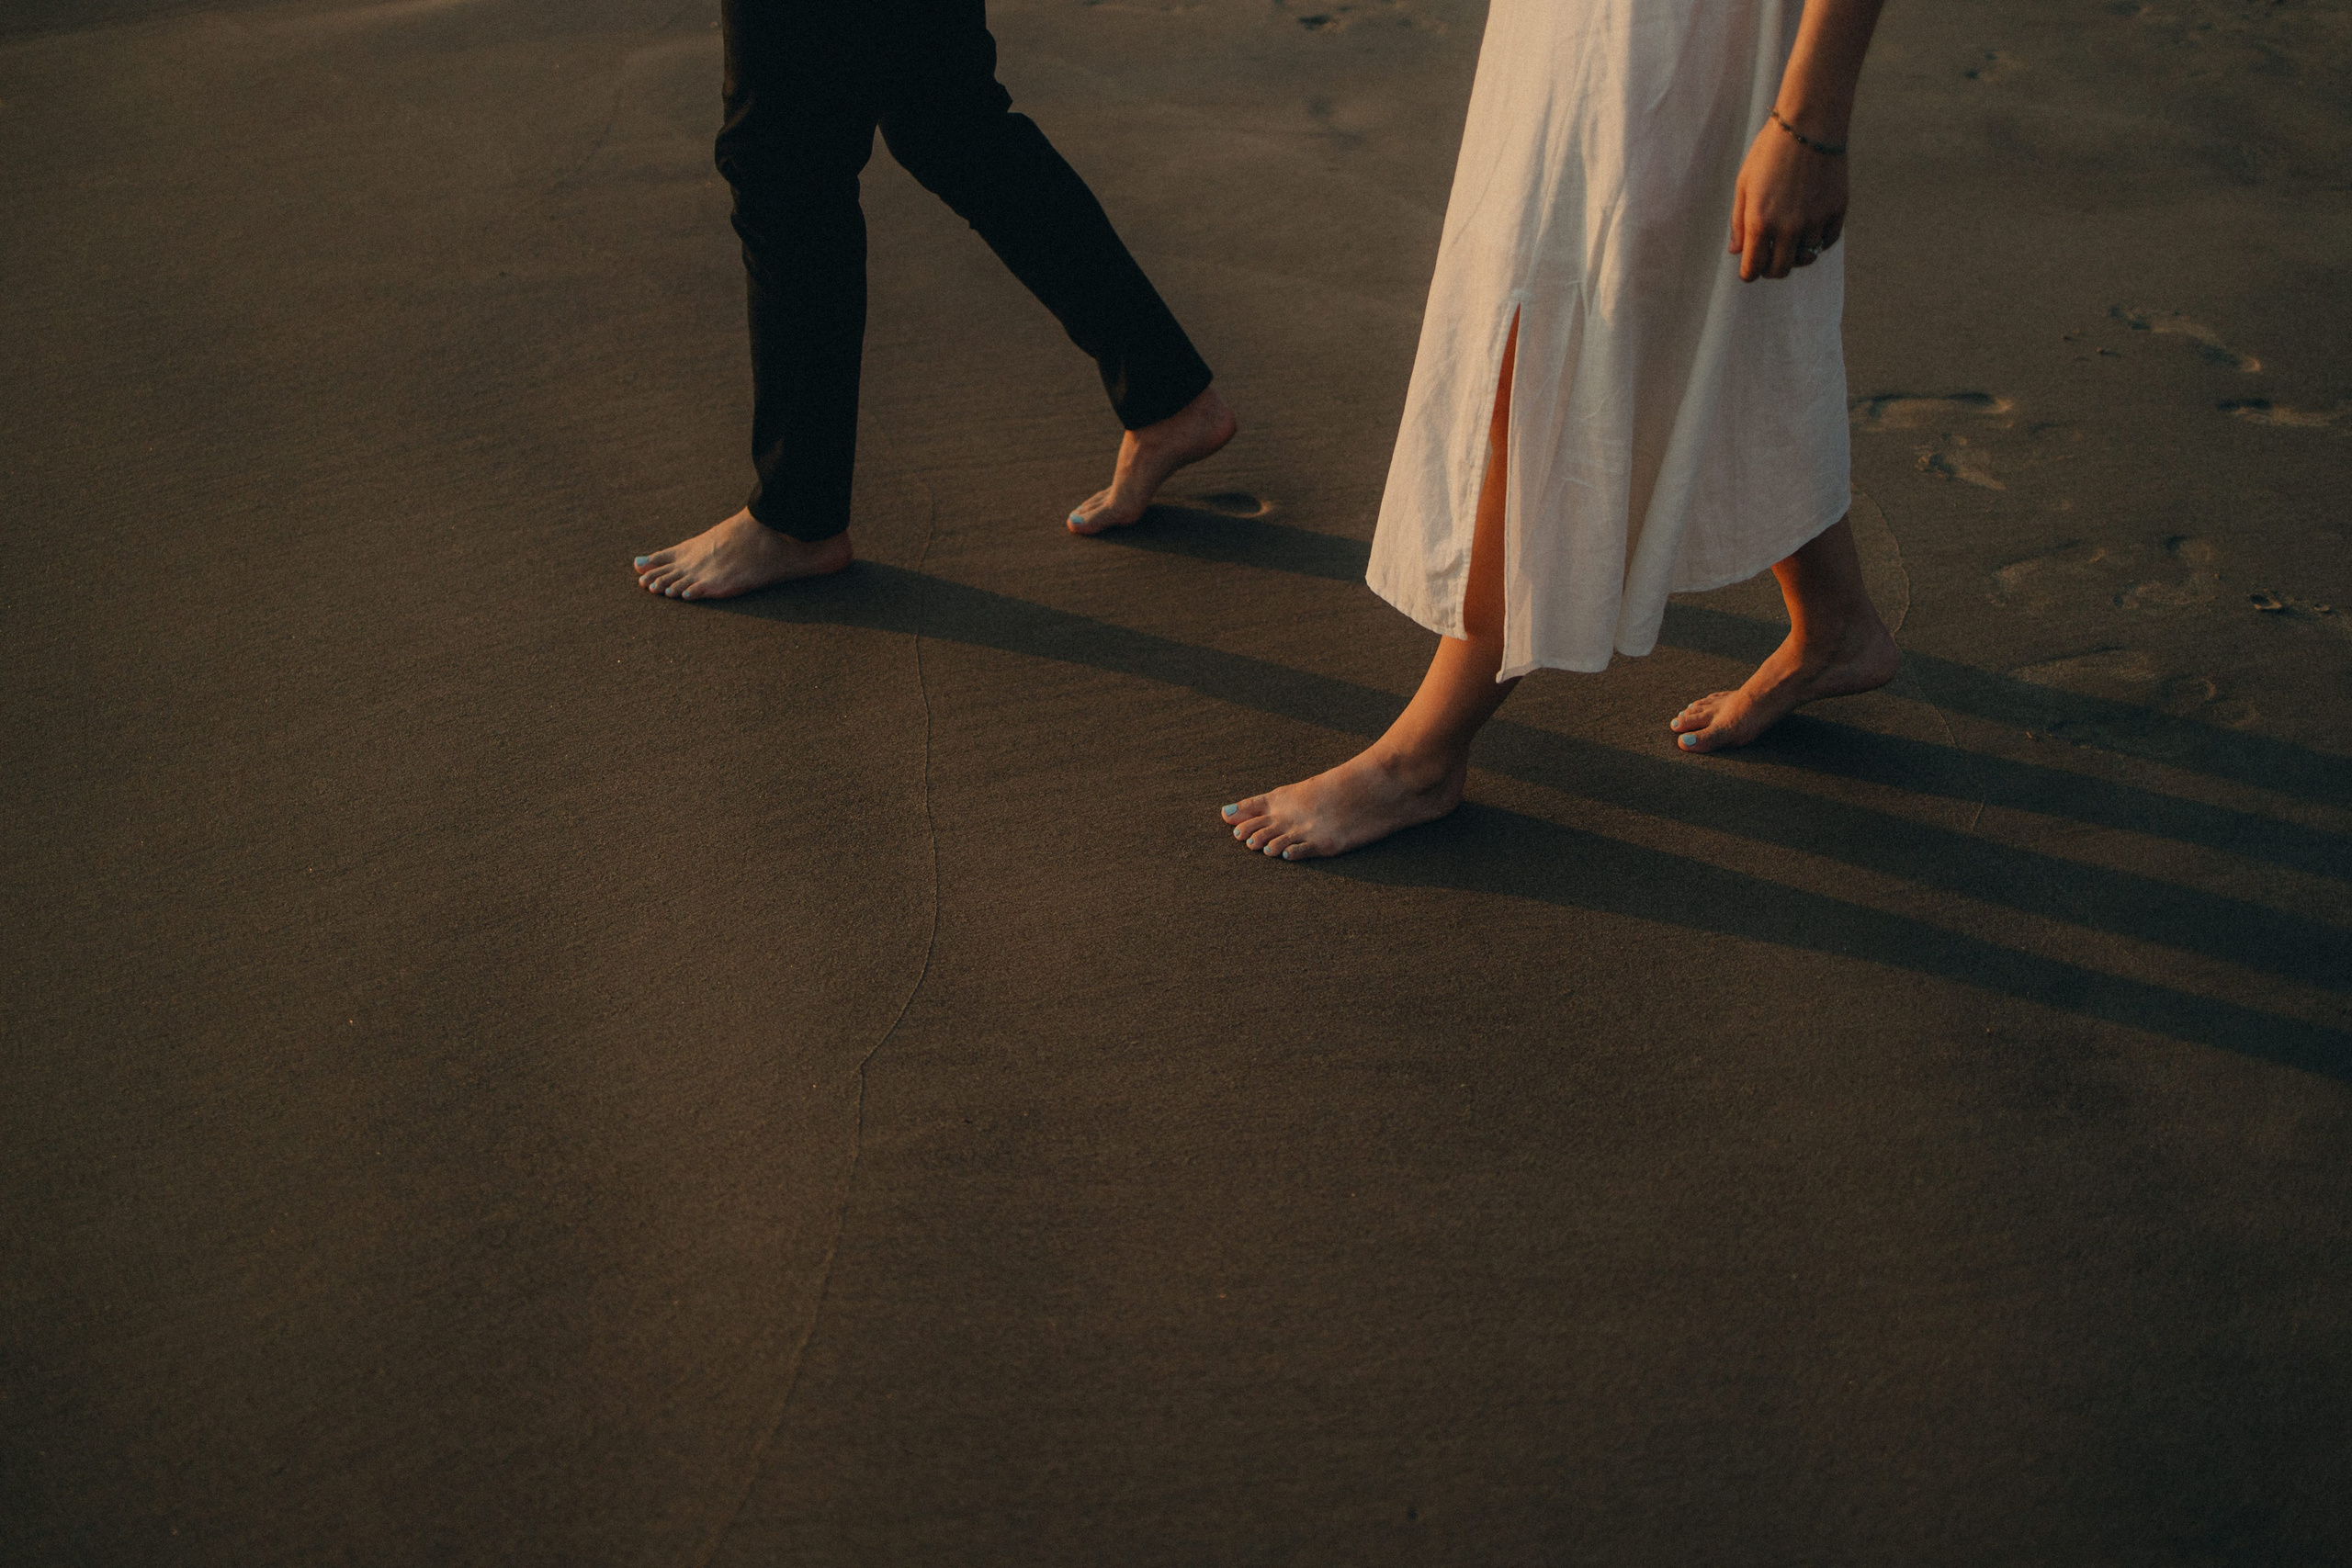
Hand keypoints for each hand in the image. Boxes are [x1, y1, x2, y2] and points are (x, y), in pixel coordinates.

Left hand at [1728, 117, 1847, 281]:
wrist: (1810, 125)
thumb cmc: (1770, 151)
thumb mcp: (1744, 184)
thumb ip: (1739, 222)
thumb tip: (1736, 251)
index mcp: (1760, 222)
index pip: (1753, 269)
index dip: (1749, 272)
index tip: (1750, 267)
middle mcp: (1788, 228)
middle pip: (1780, 270)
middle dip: (1771, 269)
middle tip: (1770, 257)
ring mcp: (1815, 221)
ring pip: (1805, 258)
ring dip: (1796, 254)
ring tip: (1791, 239)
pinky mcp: (1837, 211)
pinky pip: (1827, 242)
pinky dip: (1818, 241)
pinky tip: (1811, 228)